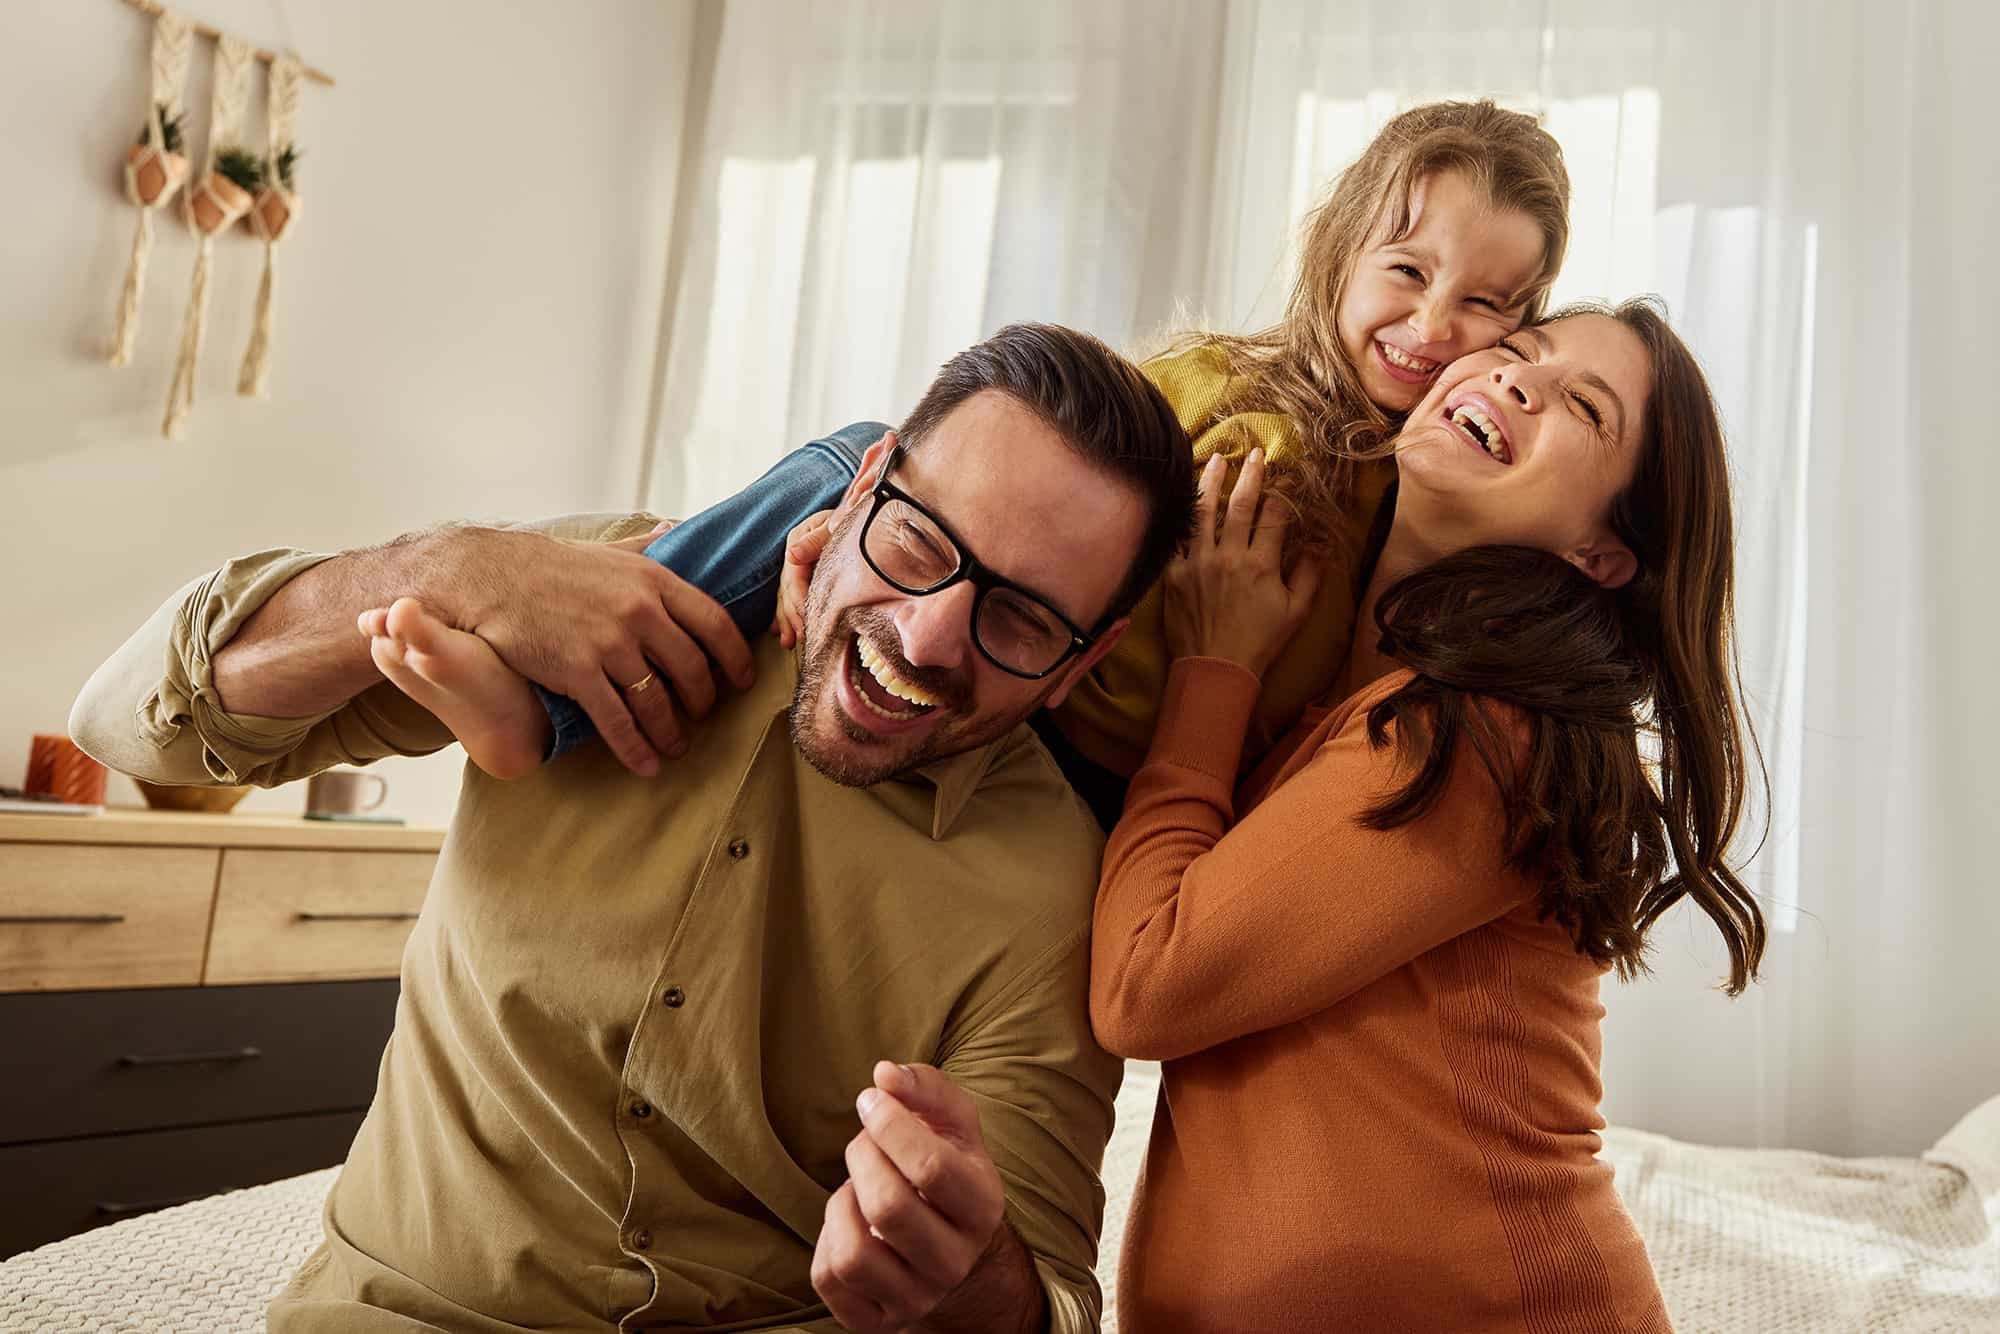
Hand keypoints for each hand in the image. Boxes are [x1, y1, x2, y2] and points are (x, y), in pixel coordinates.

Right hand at [442, 520, 753, 776]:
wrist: (485, 576)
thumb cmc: (547, 564)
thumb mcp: (607, 549)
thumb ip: (645, 545)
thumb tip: (676, 530)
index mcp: (653, 580)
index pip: (715, 623)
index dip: (736, 657)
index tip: (743, 679)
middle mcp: (639, 611)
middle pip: (692, 669)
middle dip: (704, 701)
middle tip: (703, 716)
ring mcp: (609, 643)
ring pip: (657, 702)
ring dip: (672, 732)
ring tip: (677, 747)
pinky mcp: (577, 672)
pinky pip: (617, 721)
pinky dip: (636, 749)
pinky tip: (646, 764)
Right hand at [773, 508, 836, 648]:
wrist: (856, 509)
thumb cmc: (848, 516)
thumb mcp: (835, 523)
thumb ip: (816, 539)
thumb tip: (792, 554)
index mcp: (799, 540)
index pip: (793, 577)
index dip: (798, 601)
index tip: (806, 622)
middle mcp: (794, 555)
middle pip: (788, 590)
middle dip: (793, 617)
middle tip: (800, 638)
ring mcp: (796, 565)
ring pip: (786, 596)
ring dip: (786, 621)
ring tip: (789, 643)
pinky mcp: (801, 574)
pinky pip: (789, 597)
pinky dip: (785, 616)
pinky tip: (781, 634)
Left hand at [812, 1062, 1006, 1331]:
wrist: (954, 1248)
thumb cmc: (947, 1170)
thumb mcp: (953, 1123)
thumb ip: (925, 1088)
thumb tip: (884, 1074)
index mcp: (983, 1207)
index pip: (931, 1167)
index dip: (890, 1124)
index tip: (871, 1100)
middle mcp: (954, 1261)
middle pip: (888, 1208)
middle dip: (861, 1159)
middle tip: (862, 1142)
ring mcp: (916, 1297)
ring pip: (853, 1254)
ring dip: (841, 1204)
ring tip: (856, 1188)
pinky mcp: (877, 1320)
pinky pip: (828, 1280)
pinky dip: (825, 1241)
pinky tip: (847, 1223)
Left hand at [1162, 449, 1321, 676]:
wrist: (1214, 669)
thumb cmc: (1259, 643)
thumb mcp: (1295, 613)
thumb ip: (1308, 575)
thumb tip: (1318, 545)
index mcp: (1260, 564)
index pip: (1274, 516)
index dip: (1283, 492)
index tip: (1288, 474)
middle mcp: (1228, 556)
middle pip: (1239, 504)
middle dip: (1250, 474)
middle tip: (1255, 452)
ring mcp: (1197, 563)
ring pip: (1203, 512)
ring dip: (1210, 482)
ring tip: (1216, 459)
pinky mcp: (1173, 574)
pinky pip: (1177, 537)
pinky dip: (1182, 515)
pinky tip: (1185, 498)